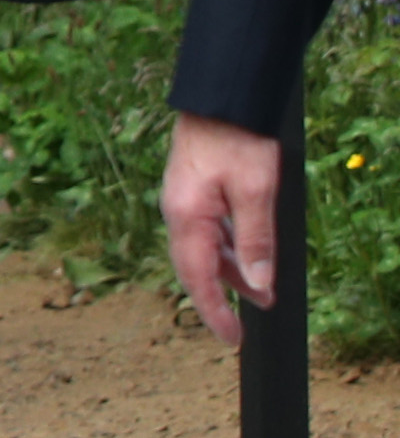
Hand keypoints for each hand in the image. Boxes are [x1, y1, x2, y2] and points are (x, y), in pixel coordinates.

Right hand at [163, 112, 282, 345]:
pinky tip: (244, 254)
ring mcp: (182, 204)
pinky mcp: (191, 193)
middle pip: (196, 269)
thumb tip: (259, 285)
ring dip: (229, 273)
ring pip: (203, 251)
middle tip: (243, 325)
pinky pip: (206, 233)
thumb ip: (256, 240)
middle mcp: (177, 214)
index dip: (215, 312)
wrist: (220, 98)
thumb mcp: (257, 191)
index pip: (198, 278)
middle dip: (221, 298)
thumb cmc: (238, 139)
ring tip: (260, 292)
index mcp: (187, 218)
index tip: (233, 338)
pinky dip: (225, 251)